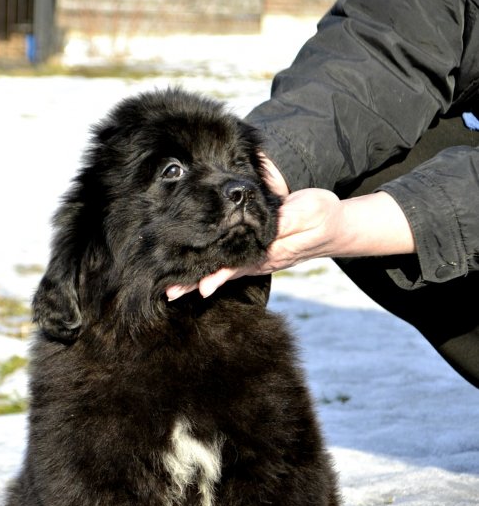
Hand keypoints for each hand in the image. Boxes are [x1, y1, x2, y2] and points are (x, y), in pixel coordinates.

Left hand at [166, 161, 415, 300]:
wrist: (335, 227)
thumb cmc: (321, 217)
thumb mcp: (307, 212)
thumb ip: (285, 220)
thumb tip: (263, 226)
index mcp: (270, 251)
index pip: (237, 266)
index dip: (218, 275)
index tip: (200, 287)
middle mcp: (260, 260)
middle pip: (223, 273)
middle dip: (196, 283)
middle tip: (170, 293)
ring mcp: (257, 259)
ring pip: (223, 271)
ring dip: (198, 280)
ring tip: (173, 290)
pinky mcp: (255, 254)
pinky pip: (230, 265)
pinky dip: (211, 271)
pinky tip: (194, 276)